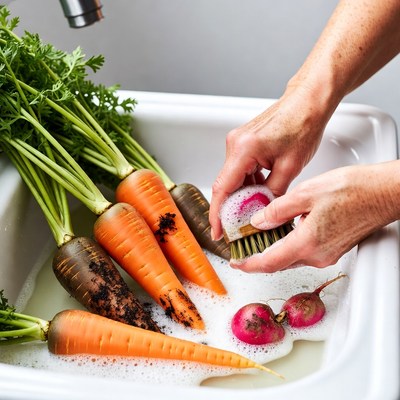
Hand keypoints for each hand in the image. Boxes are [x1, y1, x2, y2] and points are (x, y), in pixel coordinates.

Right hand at [209, 86, 329, 239]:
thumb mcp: (290, 167)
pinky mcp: (243, 143)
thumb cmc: (303, 125)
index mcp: (244, 149)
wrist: (307, 103)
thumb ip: (272, 193)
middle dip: (231, 208)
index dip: (217, 213)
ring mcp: (237, 142)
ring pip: (233, 178)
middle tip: (238, 227)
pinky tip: (258, 191)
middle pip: (225, 184)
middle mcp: (235, 144)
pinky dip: (247, 183)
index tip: (217, 230)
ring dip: (242, 195)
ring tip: (254, 210)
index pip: (223, 188)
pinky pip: (239, 169)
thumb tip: (262, 211)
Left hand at [233, 162, 399, 272]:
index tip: (236, 263)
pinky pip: (305, 252)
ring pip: (292, 258)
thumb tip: (259, 221)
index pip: (269, 262)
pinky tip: (284, 232)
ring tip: (259, 238)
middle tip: (243, 248)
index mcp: (307, 242)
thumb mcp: (305, 193)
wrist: (384, 193)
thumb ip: (277, 210)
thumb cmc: (352, 190)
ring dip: (274, 251)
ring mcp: (328, 255)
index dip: (249, 265)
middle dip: (258, 258)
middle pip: (279, 263)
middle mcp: (317, 255)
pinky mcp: (334, 249)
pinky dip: (290, 246)